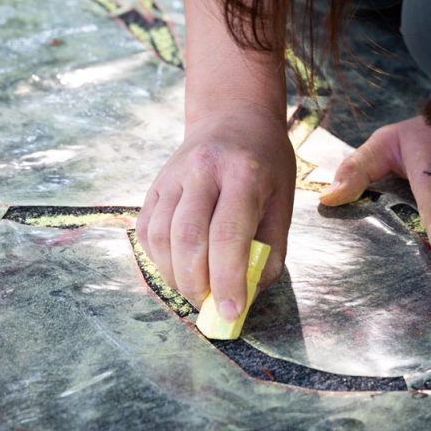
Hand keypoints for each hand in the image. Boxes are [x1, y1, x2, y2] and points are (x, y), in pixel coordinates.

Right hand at [136, 104, 295, 316]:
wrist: (233, 118)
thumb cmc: (266, 165)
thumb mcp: (283, 202)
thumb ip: (269, 251)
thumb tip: (246, 298)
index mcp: (243, 173)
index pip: (228, 235)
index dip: (227, 280)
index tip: (231, 313)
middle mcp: (202, 171)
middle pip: (188, 239)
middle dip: (197, 284)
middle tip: (210, 305)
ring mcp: (173, 176)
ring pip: (162, 239)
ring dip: (175, 277)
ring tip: (195, 289)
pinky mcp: (154, 186)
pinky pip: (147, 232)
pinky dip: (160, 260)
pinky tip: (178, 268)